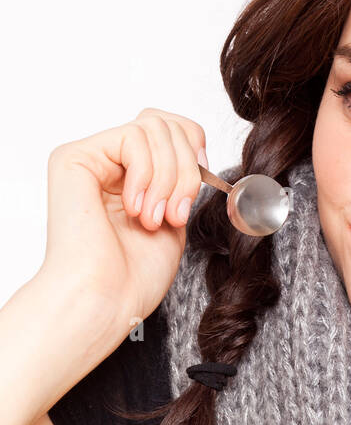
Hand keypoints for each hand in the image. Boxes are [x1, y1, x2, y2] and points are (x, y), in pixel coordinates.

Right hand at [41, 108, 206, 335]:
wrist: (105, 300)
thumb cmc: (134, 276)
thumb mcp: (174, 217)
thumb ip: (180, 180)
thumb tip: (199, 153)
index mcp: (130, 177)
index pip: (171, 130)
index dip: (194, 151)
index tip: (202, 186)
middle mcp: (107, 163)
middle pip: (165, 124)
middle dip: (185, 168)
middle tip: (176, 214)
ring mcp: (90, 158)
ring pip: (154, 128)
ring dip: (168, 179)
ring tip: (154, 219)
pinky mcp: (74, 158)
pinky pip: (133, 137)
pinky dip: (148, 175)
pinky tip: (136, 209)